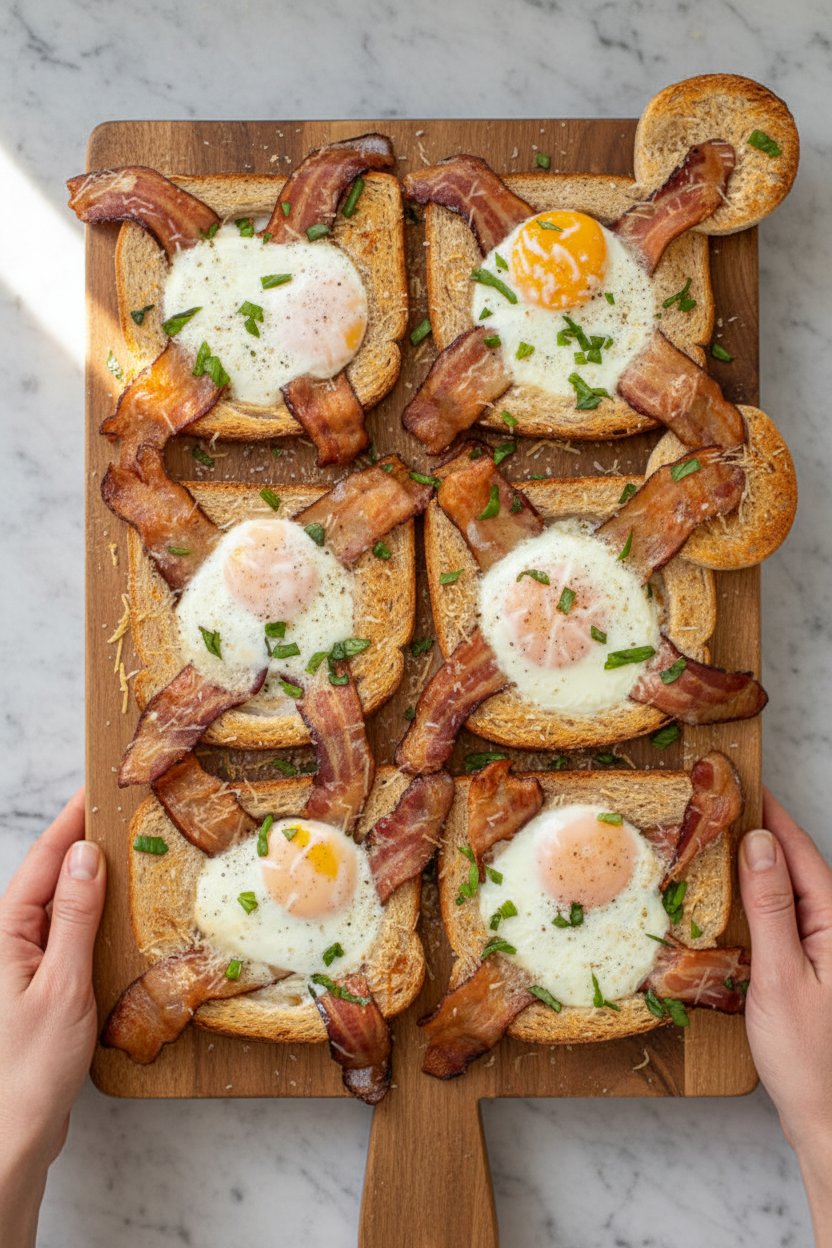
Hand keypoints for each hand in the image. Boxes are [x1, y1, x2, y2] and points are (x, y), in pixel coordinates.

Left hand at [0, 789, 105, 1247]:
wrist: (13, 1134)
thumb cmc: (30, 1067)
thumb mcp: (62, 985)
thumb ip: (74, 918)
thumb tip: (87, 856)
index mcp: (7, 932)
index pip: (46, 859)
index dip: (72, 818)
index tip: (98, 785)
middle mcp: (11, 940)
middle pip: (52, 874)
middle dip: (84, 838)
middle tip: (123, 808)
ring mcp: (25, 963)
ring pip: (62, 904)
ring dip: (93, 877)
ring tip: (131, 848)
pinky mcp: (41, 986)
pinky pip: (68, 934)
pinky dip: (94, 915)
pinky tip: (120, 914)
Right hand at [738, 788, 831, 1246]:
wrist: (825, 1121)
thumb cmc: (808, 1059)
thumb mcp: (781, 976)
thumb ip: (771, 907)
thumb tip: (760, 844)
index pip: (800, 852)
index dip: (771, 812)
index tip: (740, 781)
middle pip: (796, 866)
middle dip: (760, 831)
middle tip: (717, 803)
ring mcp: (823, 951)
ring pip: (788, 892)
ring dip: (755, 865)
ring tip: (716, 839)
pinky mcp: (809, 969)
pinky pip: (783, 919)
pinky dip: (755, 901)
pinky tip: (728, 900)